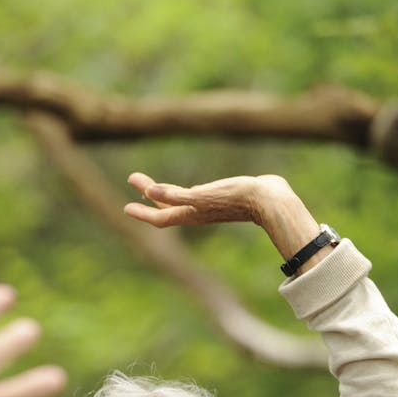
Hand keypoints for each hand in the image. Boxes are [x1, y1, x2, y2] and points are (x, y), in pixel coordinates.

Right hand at [122, 172, 323, 265]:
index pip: (171, 214)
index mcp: (202, 212)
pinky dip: (162, 194)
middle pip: (163, 216)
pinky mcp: (203, 198)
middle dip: (144, 209)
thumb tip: (262, 187)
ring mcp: (200, 206)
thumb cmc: (263, 197)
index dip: (153, 211)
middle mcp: (198, 213)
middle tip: (127, 204)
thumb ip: (242, 191)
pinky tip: (150, 187)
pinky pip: (177, 196)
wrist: (271, 202)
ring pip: (167, 205)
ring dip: (149, 193)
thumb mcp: (242, 191)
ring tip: (134, 181)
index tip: (139, 202)